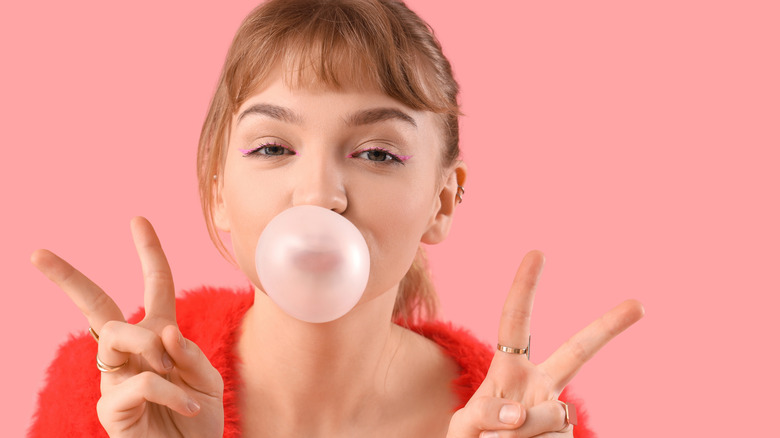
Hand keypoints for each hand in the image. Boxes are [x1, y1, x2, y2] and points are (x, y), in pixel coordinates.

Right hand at [31, 217, 223, 437]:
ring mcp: (116, 380)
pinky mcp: (111, 409)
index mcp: (159, 339)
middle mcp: (132, 354)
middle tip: (37, 253)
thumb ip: (191, 354)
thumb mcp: (208, 381)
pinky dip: (171, 392)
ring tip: (176, 376)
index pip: (154, 288)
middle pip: (97, 306)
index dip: (149, 254)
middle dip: (68, 278)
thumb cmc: (198, 420)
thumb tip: (164, 334)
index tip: (138, 220)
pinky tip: (189, 406)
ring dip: (149, 347)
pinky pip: (141, 383)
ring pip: (117, 335)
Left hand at [447, 251, 643, 437]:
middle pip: (576, 352)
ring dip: (518, 437)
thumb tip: (520, 414)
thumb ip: (483, 415)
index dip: (524, 288)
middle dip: (607, 328)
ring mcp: (557, 414)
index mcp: (509, 371)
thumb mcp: (464, 427)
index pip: (515, 323)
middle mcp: (539, 386)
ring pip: (549, 416)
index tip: (538, 252)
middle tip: (639, 304)